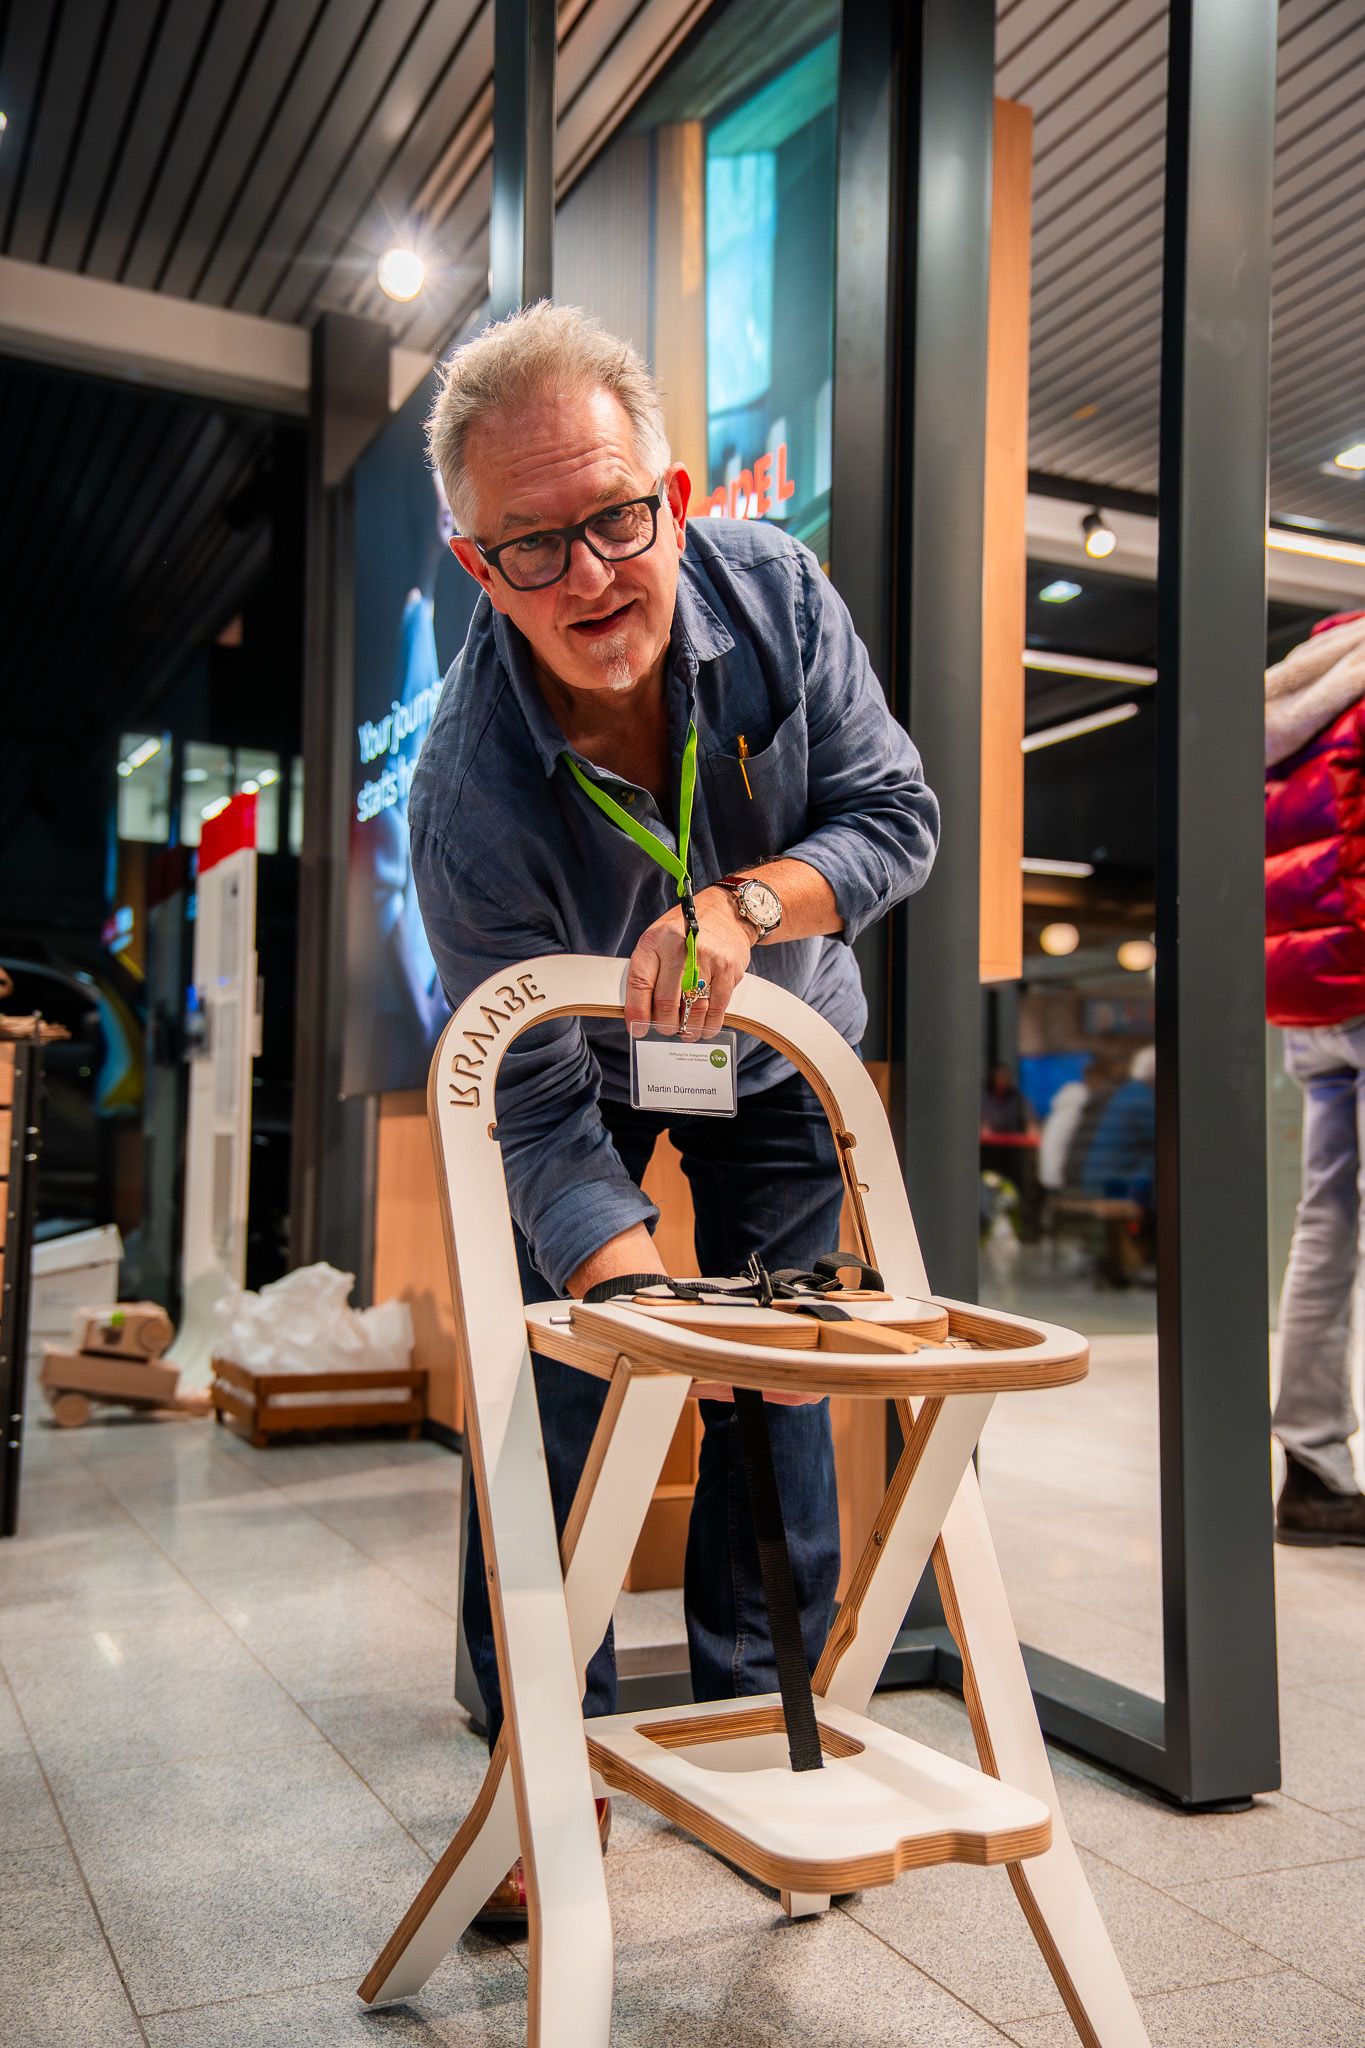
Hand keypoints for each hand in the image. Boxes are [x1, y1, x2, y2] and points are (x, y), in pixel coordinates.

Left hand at [625, 886, 753, 1040]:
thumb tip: (641, 1014)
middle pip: (666, 1001)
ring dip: (688, 1029)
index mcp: (655, 941)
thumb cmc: (684, 932)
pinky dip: (709, 1025)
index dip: (637, 1012)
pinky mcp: (728, 969)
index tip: (638, 1029)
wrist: (724, 913)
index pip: (639, 983)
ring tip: (685, 1033)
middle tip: (666, 1029)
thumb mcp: (657, 941)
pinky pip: (717, 1007)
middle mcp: (679, 948)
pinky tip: (704, 1029)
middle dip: (665, 1024)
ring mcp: (707, 959)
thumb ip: (647, 972)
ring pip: (693, 1009)